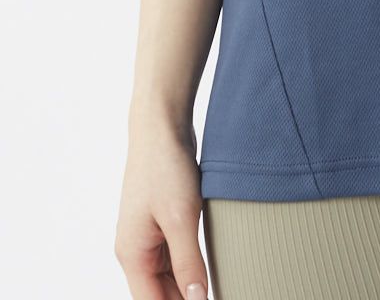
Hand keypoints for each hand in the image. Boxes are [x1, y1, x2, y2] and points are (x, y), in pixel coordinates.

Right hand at [115, 113, 209, 298]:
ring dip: (190, 285)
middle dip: (186, 299)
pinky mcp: (163, 219)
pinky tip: (210, 270)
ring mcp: (149, 234)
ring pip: (169, 275)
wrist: (162, 125)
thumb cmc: (165, 167)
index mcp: (133, 255)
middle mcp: (137, 249)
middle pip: (160, 292)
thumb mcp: (181, 218)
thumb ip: (188, 262)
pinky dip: (190, 265)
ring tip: (218, 289)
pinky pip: (175, 254)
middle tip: (219, 296)